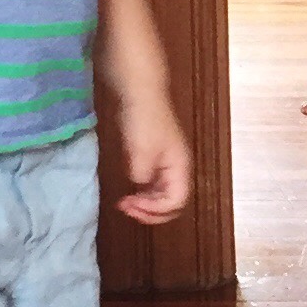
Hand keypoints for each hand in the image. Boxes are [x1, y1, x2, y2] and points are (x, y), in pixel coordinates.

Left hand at [113, 93, 193, 224]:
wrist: (141, 94)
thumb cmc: (144, 120)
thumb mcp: (141, 151)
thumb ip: (142, 175)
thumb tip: (139, 185)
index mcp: (180, 168)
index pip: (176, 202)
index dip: (155, 210)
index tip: (132, 204)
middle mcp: (178, 170)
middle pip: (173, 204)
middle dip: (151, 212)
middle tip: (127, 209)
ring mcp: (168, 166)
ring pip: (163, 197)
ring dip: (146, 206)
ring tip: (125, 204)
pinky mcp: (156, 161)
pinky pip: (154, 187)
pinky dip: (143, 195)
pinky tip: (129, 193)